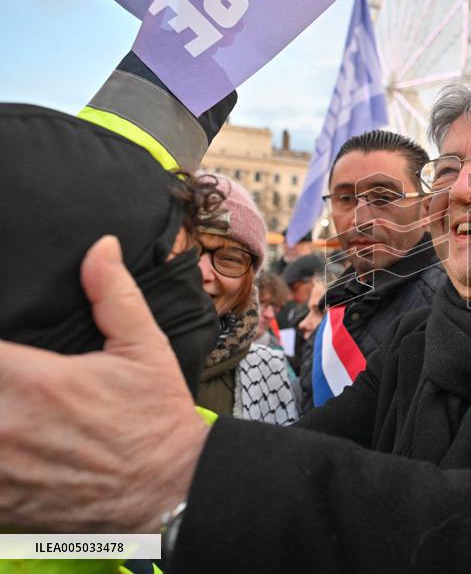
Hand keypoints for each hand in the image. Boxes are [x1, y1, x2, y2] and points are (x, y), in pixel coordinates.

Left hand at [0, 236, 208, 532]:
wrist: (171, 492)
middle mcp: (6, 427)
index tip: (3, 354)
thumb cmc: (156, 420)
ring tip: (7, 408)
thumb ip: (113, 295)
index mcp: (34, 381)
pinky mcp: (0, 507)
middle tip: (8, 382)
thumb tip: (100, 247)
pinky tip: (9, 447)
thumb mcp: (145, 349)